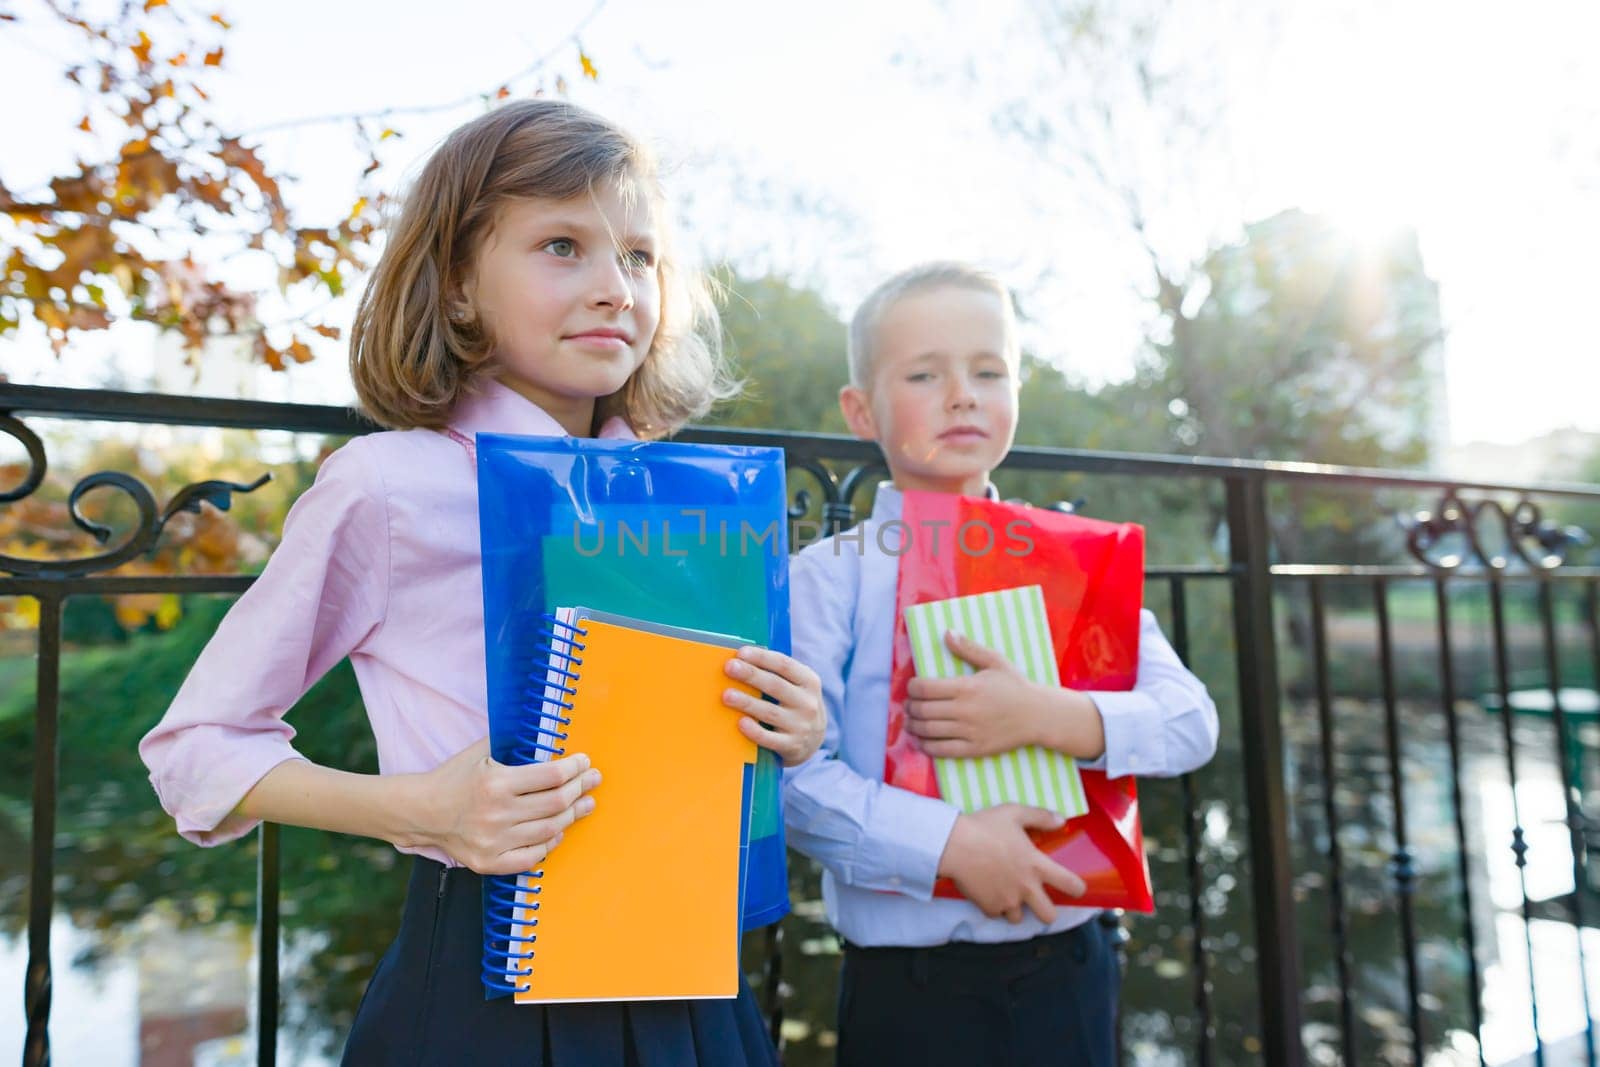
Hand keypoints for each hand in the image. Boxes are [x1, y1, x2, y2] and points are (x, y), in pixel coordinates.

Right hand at [415, 738, 600, 875]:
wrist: (422, 812)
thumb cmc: (455, 777)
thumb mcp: (480, 750)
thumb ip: (513, 740)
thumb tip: (548, 731)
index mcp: (496, 783)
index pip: (550, 776)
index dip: (574, 768)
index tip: (584, 762)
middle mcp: (496, 814)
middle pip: (556, 803)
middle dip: (581, 788)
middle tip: (593, 780)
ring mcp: (493, 842)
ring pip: (549, 831)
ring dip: (573, 815)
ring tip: (586, 803)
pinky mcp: (489, 862)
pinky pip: (531, 858)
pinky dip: (550, 844)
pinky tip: (559, 831)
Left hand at [723, 646, 824, 765]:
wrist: (814, 739)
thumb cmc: (795, 704)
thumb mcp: (796, 686)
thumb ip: (776, 674)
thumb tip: (741, 660)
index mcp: (809, 681)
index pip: (784, 665)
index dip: (762, 657)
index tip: (741, 653)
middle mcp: (808, 703)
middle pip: (775, 685)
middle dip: (750, 675)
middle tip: (729, 667)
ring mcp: (801, 726)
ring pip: (770, 712)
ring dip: (747, 702)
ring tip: (726, 695)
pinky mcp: (792, 746)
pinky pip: (770, 739)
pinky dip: (755, 731)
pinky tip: (740, 723)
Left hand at [906, 631, 1105, 759]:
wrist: (1038, 716)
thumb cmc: (1015, 686)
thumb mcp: (994, 661)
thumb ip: (968, 648)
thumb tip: (946, 633)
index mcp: (967, 687)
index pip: (925, 688)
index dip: (912, 687)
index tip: (912, 687)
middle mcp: (964, 711)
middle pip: (922, 710)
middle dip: (909, 707)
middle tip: (908, 705)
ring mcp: (968, 732)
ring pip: (928, 731)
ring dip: (913, 726)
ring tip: (910, 722)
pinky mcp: (973, 749)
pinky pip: (941, 750)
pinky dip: (925, 746)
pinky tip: (920, 741)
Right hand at [936, 804, 1085, 923]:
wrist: (953, 845)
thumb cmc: (984, 826)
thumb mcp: (1014, 813)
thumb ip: (1040, 817)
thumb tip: (1062, 820)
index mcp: (1036, 866)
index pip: (1070, 884)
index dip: (1078, 889)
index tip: (1077, 888)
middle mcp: (1026, 888)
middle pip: (1049, 916)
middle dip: (1046, 911)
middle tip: (1038, 900)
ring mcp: (1007, 901)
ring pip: (1019, 919)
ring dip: (1016, 909)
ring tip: (1006, 893)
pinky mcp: (988, 907)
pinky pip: (996, 914)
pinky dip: (994, 906)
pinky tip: (987, 891)